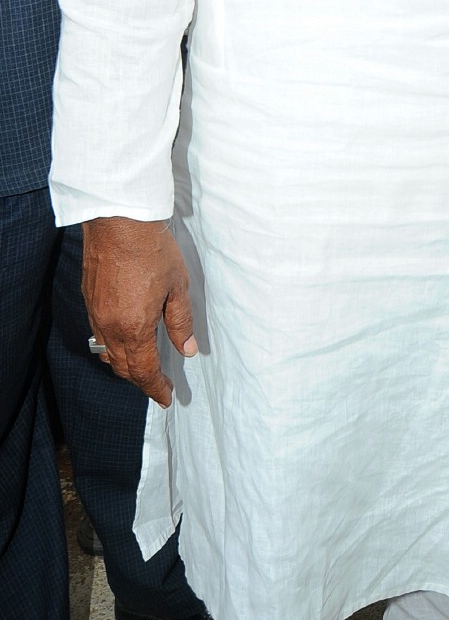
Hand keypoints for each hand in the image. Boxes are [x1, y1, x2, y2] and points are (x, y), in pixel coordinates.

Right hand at [82, 216, 196, 407]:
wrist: (119, 222)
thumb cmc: (152, 251)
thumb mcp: (177, 287)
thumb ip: (181, 322)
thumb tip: (188, 350)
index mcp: (134, 328)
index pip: (144, 371)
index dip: (155, 388)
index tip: (166, 397)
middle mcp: (110, 327)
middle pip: (123, 367)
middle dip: (141, 380)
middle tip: (158, 384)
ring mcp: (96, 314)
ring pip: (108, 353)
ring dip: (125, 364)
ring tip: (143, 366)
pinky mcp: (89, 300)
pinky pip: (99, 334)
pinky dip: (112, 346)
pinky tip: (124, 339)